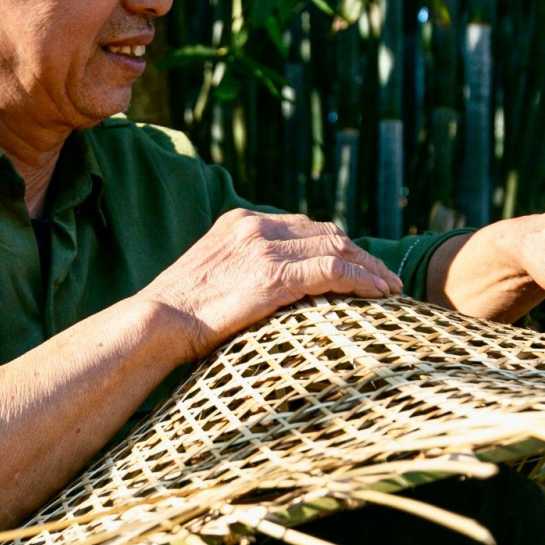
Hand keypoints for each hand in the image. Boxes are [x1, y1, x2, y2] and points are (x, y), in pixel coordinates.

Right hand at [139, 208, 402, 361]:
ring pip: (336, 247)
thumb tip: (259, 291)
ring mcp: (266, 249)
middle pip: (325, 231)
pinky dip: (361, 281)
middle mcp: (256, 226)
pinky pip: (333, 271)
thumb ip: (238, 271)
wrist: (155, 322)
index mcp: (240, 222)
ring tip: (389, 287)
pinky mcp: (275, 277)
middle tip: (382, 276)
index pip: (302, 225)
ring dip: (368, 268)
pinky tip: (378, 294)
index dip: (334, 243)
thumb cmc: (176, 314)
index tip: (354, 262)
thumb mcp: (209, 277)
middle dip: (358, 253)